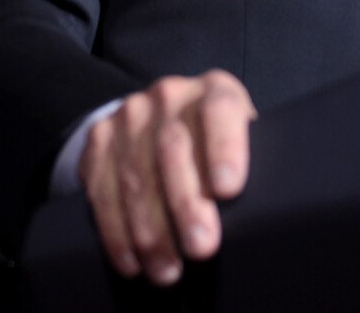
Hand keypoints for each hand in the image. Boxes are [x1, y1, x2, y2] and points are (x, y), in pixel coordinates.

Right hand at [78, 70, 256, 285]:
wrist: (159, 117)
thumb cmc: (216, 139)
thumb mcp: (240, 136)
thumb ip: (250, 158)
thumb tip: (260, 207)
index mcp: (213, 89)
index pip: (219, 110)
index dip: (224, 147)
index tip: (229, 189)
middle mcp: (169, 95)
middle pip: (173, 149)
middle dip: (186, 204)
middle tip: (201, 247)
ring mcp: (129, 116)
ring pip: (136, 177)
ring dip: (151, 231)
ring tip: (168, 270)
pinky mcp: (99, 139)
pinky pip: (103, 192)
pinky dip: (117, 233)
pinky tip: (133, 261)